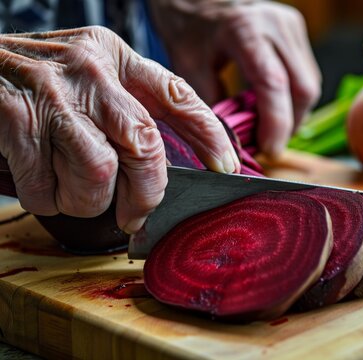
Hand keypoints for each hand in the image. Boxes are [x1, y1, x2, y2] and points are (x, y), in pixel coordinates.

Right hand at [0, 26, 238, 233]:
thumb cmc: (36, 84)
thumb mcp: (88, 78)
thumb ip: (123, 110)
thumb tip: (156, 168)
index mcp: (115, 57)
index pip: (177, 94)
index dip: (209, 134)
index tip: (226, 167)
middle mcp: (90, 68)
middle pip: (145, 143)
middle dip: (146, 192)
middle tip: (135, 213)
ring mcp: (52, 91)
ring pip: (99, 171)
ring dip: (88, 200)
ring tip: (74, 194)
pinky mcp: (15, 116)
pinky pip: (48, 185)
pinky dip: (47, 199)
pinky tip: (40, 186)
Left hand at [147, 0, 321, 155]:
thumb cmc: (189, 29)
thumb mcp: (190, 68)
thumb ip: (213, 105)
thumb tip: (233, 143)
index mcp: (245, 30)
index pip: (274, 83)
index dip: (276, 123)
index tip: (270, 150)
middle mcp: (276, 25)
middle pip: (302, 88)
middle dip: (289, 124)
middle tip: (268, 145)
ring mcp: (290, 26)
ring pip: (309, 84)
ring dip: (294, 113)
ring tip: (269, 128)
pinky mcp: (296, 31)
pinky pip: (305, 75)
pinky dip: (293, 98)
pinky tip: (273, 107)